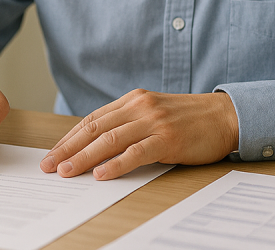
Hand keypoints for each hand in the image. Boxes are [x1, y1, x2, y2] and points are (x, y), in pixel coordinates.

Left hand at [39, 89, 238, 180]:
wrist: (226, 115)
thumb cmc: (190, 119)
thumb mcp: (155, 113)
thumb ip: (130, 123)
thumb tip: (99, 146)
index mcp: (134, 100)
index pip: (93, 119)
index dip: (70, 138)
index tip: (53, 153)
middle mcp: (140, 106)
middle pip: (95, 129)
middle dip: (68, 148)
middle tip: (48, 166)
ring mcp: (154, 121)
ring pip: (110, 140)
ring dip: (84, 157)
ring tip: (66, 172)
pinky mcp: (168, 138)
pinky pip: (136, 152)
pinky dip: (116, 163)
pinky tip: (101, 174)